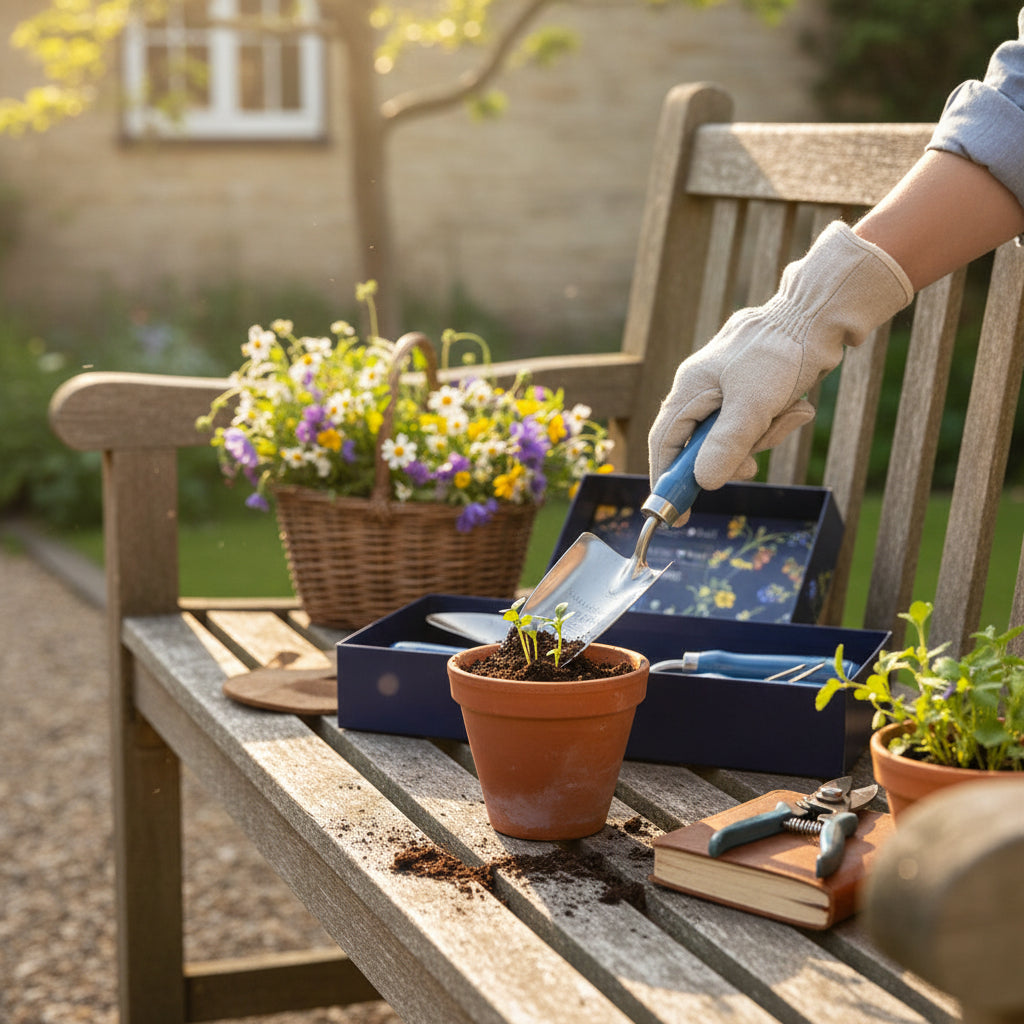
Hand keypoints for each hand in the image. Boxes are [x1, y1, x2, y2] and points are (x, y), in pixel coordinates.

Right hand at [648, 221, 912, 491]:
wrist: (820, 314)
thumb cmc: (781, 352)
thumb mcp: (753, 405)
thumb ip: (726, 445)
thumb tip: (704, 483)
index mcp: (689, 389)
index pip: (665, 443)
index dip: (668, 480)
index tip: (679, 513)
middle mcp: (702, 390)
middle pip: (703, 445)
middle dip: (734, 456)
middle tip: (754, 464)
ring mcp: (727, 390)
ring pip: (736, 436)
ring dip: (765, 436)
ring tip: (789, 415)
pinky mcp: (753, 390)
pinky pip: (757, 423)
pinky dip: (777, 422)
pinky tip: (797, 406)